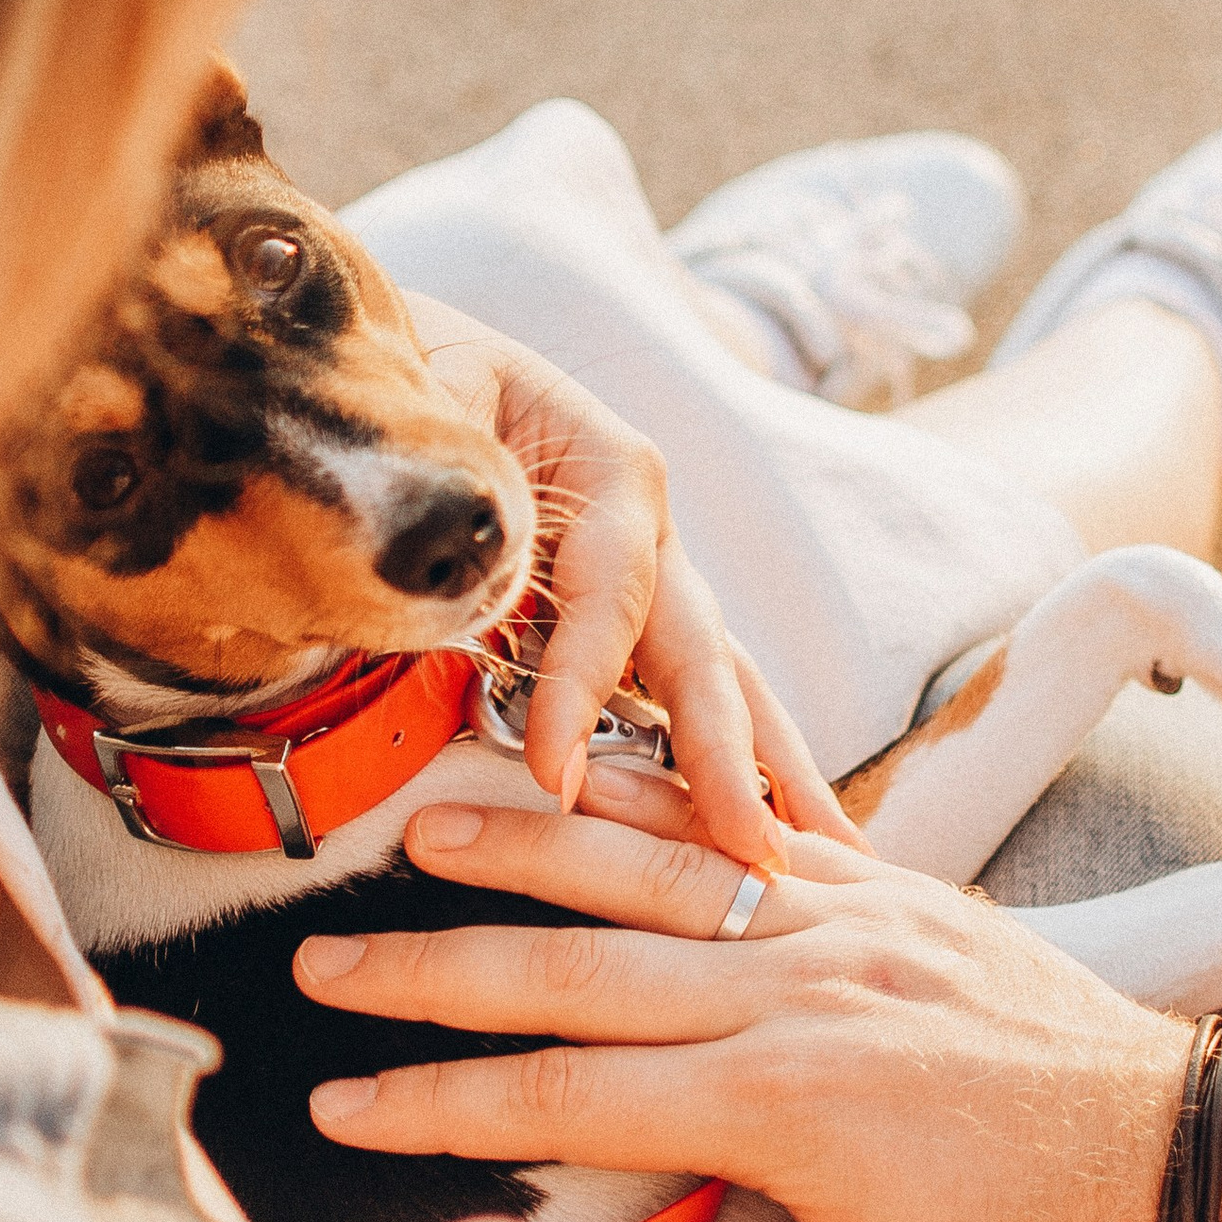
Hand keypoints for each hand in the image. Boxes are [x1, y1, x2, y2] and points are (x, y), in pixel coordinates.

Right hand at [295, 777, 1187, 1221]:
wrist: (1185, 1157)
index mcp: (780, 1105)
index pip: (562, 1100)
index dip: (441, 1106)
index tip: (346, 1109)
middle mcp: (800, 994)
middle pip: (573, 974)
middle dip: (434, 973)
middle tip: (325, 966)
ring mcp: (849, 926)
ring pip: (653, 873)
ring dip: (529, 846)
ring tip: (427, 826)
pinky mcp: (898, 891)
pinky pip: (756, 832)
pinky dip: (667, 806)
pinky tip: (597, 777)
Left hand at [405, 295, 859, 867]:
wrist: (392, 365)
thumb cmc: (401, 381)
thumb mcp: (419, 413)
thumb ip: (437, 498)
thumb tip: (453, 580)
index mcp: (610, 470)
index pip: (608, 592)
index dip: (583, 688)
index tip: (555, 779)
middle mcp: (648, 529)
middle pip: (700, 652)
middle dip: (733, 760)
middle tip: (758, 853)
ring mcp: (651, 579)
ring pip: (718, 683)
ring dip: (769, 774)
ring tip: (829, 856)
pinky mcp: (630, 624)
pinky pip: (682, 700)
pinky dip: (729, 769)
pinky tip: (771, 835)